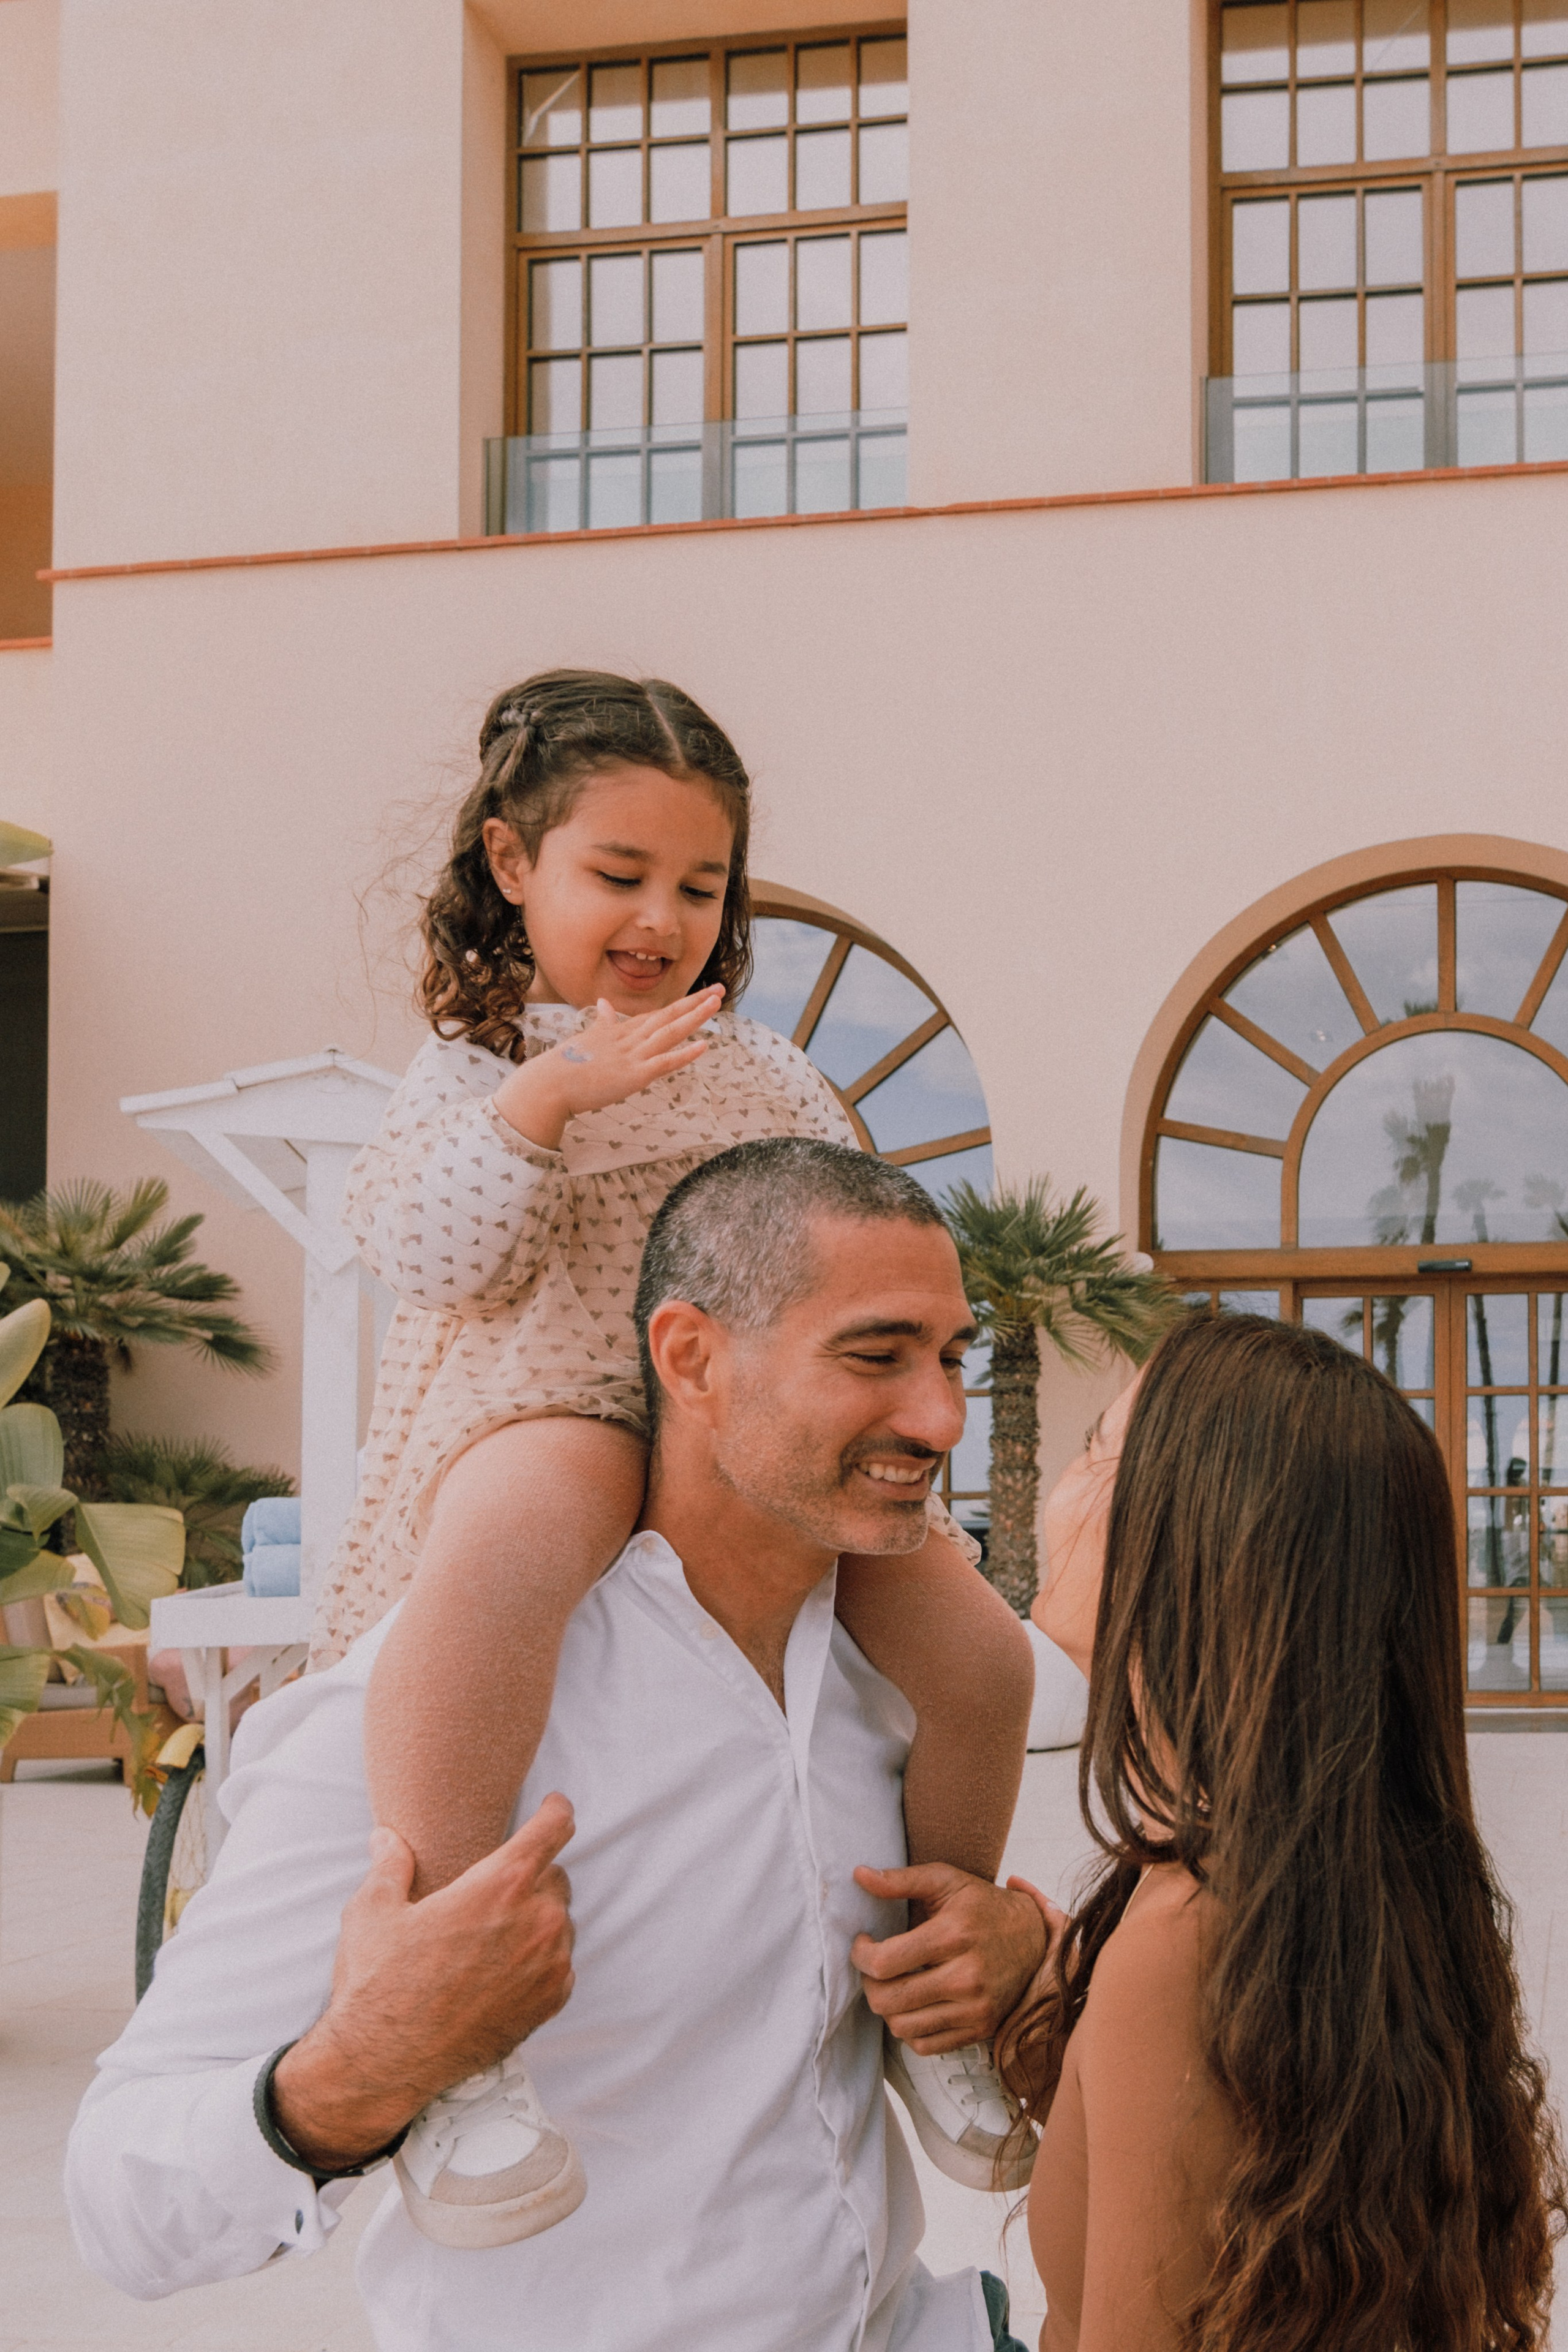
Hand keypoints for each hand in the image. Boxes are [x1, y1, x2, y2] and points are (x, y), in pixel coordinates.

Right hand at [272, 1794, 576, 2170]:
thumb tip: (386, 1837)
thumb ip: (390, 1864)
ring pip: (561, 1923)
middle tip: (494, 1896)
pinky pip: (561, 1964)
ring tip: (492, 1940)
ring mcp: (549, 1965)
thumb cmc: (379, 1982)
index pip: (554, 1829)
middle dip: (532, 1878)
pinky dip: (541, 1961)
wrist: (385, 2061)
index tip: (553, 1808)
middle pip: (556, 1877)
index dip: (555, 1811)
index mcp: (500, 1884)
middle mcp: (537, 1920)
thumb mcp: (372, 1910)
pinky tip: (503, 1971)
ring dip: (537, 1922)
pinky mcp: (550, 2003)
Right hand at [492, 988, 723, 1149]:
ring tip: (716, 1004)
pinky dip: (684, 1054)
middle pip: (669, 1016)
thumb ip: (601, 1022)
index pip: (657, 1014)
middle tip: (720, 989)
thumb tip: (603, 1003)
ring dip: (695, 1017)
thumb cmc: (565, 1065)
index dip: (681, 1004)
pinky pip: (664, 1062)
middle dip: (696, 1003)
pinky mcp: (633, 1075)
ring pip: (670, 1032)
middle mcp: (629, 1038)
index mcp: (620, 1031)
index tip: (702, 994)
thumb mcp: (588, 1038)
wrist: (550, 1084)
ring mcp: (633, 1056)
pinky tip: (704, 1045)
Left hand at [850, 1862, 1049, 2054]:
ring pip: (903, 2028)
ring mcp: (975, 2009)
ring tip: (892, 1983)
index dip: (860, 1955)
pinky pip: (925, 2047)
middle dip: (869, 1984)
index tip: (863, 1943)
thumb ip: (900, 1879)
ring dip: (887, 2007)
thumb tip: (858, 1874)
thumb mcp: (945, 1880)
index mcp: (953, 1935)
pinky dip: (909, 2030)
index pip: (885, 1962)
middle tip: (873, 1966)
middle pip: (889, 2001)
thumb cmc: (981, 1905)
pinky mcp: (980, 2029)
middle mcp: (966, 1977)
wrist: (1033, 1937)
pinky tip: (913, 2003)